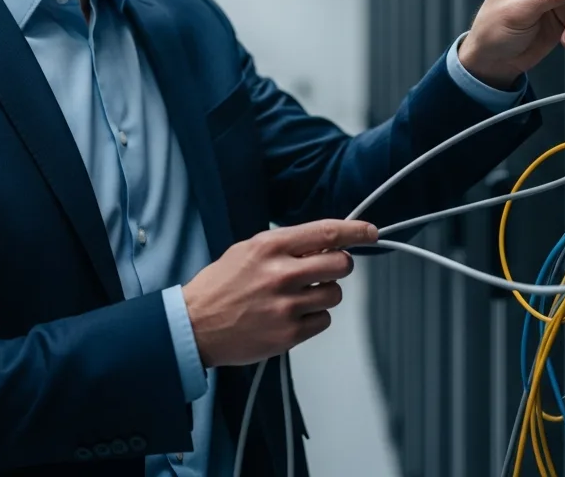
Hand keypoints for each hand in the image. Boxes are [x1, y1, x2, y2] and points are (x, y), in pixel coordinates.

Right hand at [182, 219, 376, 367]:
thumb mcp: (247, 250)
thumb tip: (323, 243)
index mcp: (270, 247)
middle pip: (341, 264)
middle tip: (324, 271)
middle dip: (339, 266)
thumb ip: (286, 245)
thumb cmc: (220, 286)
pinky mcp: (288, 334)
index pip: (326, 233)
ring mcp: (286, 306)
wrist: (195, 325)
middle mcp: (281, 274)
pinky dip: (315, 318)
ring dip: (324, 294)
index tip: (369, 231)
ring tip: (299, 297)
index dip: (355, 231)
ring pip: (335, 295)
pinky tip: (292, 315)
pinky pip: (324, 321)